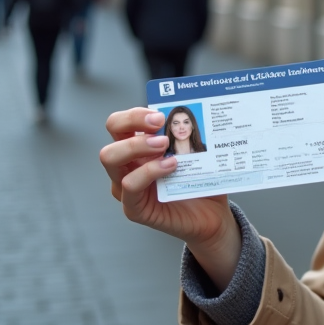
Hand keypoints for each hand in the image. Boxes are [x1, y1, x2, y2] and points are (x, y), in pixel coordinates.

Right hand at [101, 108, 241, 288]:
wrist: (212, 215)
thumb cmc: (201, 181)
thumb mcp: (195, 152)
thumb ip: (188, 134)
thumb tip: (196, 110)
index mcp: (138, 148)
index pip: (121, 123)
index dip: (135, 114)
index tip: (160, 115)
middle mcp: (128, 165)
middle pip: (112, 132)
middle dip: (132, 122)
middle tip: (159, 125)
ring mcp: (126, 186)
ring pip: (111, 158)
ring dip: (137, 145)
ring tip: (164, 145)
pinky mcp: (134, 208)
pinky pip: (129, 186)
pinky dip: (148, 172)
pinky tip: (171, 166)